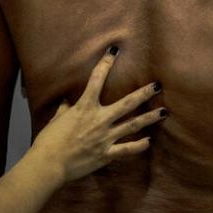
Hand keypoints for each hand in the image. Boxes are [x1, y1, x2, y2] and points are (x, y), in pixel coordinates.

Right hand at [32, 44, 165, 183]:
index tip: (114, 50)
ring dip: (149, 118)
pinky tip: (148, 141)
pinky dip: (138, 146)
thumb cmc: (49, 140)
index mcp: (84, 107)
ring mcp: (105, 137)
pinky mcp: (106, 153)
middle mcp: (99, 120)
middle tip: (158, 86)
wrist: (49, 163)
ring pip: (132, 125)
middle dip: (144, 93)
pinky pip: (126, 149)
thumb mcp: (57, 120)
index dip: (105, 62)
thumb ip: (66, 110)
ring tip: (164, 112)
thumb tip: (67, 103)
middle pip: (127, 103)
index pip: (96, 79)